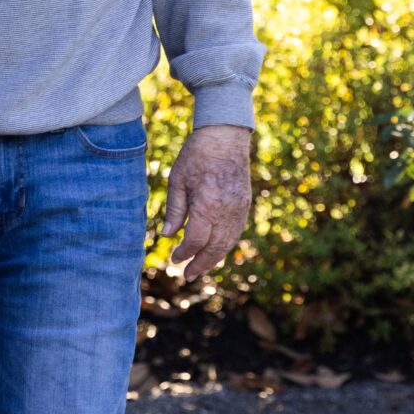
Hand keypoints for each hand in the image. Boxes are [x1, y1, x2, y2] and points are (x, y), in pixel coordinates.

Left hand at [159, 123, 252, 280]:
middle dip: (201, 264)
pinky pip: (236, 232)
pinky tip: (214, 249)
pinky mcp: (245, 205)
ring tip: (200, 268)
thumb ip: (175, 211)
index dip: (185, 253)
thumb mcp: (177, 181)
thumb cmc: (196, 156)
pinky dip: (225, 245)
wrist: (225, 136)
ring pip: (228, 243)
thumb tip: (168, 236)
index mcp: (207, 206)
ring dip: (214, 258)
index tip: (174, 259)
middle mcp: (227, 211)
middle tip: (188, 276)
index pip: (196, 241)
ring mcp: (239, 209)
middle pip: (215, 248)